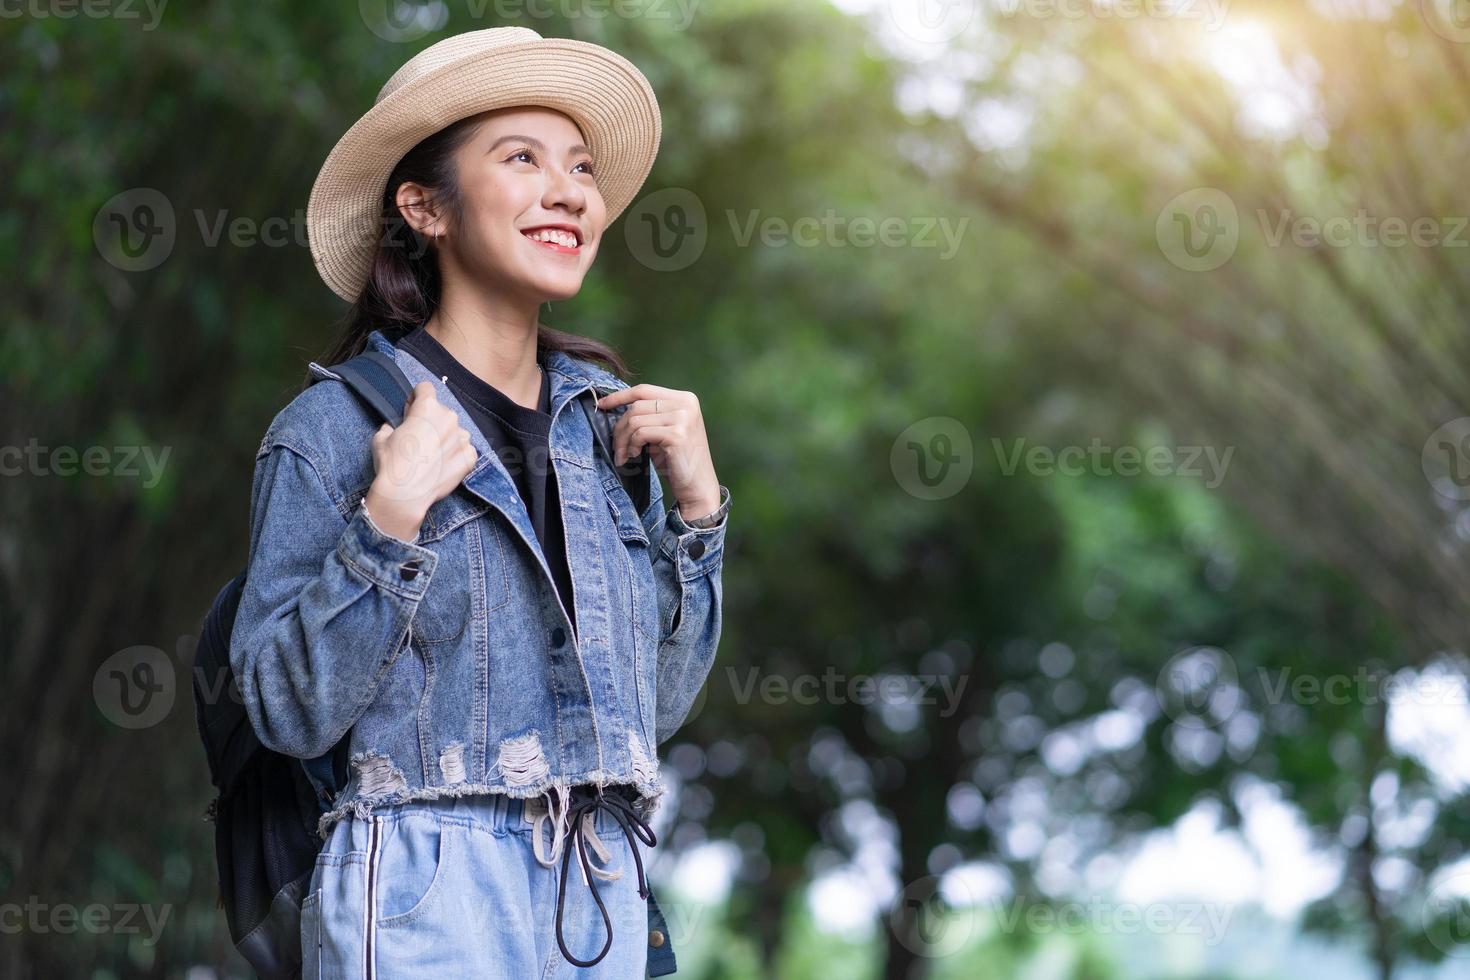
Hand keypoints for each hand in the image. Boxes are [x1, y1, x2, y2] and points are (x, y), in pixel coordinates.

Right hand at [364, 382, 476, 540]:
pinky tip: (442, 465)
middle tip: (419, 438)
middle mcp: (449, 418)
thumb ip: (392, 425)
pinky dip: (456, 454)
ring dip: (445, 437)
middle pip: (441, 411)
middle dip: (431, 421)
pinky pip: (465, 449)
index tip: (410, 412)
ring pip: (454, 430)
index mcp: (428, 407)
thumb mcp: (380, 437)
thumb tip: (394, 428)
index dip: (415, 399)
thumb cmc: (391, 464)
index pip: (425, 388)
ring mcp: (462, 438)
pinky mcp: (470, 457)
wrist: (404, 495)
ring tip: (431, 455)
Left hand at [596, 384, 720, 519]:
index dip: (619, 396)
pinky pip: (640, 433)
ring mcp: (683, 418)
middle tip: (616, 448)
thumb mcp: (663, 432)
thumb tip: (613, 406)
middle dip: (620, 427)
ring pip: (635, 420)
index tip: (601, 404)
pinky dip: (631, 446)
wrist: (698, 488)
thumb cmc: (677, 461)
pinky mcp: (677, 435)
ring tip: (625, 455)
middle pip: (637, 406)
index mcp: (685, 399)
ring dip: (623, 440)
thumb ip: (648, 416)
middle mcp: (686, 404)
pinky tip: (634, 456)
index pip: (644, 390)